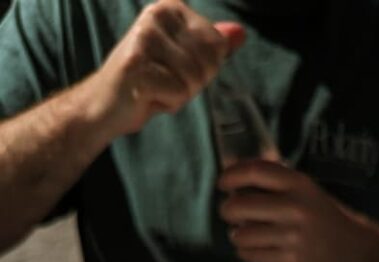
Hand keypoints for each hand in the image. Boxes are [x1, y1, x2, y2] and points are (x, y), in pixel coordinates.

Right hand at [93, 0, 244, 136]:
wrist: (106, 104)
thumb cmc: (150, 81)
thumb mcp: (186, 60)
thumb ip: (213, 46)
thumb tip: (241, 33)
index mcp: (170, 7)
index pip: (217, 45)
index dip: (204, 68)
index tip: (175, 69)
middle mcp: (156, 15)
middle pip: (208, 61)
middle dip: (193, 83)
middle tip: (165, 81)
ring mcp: (145, 38)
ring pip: (194, 78)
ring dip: (179, 94)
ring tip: (156, 88)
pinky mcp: (138, 65)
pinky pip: (179, 93)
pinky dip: (168, 104)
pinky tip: (148, 97)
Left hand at [217, 160, 361, 261]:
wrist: (351, 246)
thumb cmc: (321, 213)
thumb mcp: (304, 188)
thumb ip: (275, 179)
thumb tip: (234, 168)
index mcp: (297, 183)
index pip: (255, 171)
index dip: (231, 176)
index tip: (222, 184)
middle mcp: (295, 207)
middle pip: (241, 205)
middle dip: (227, 210)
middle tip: (229, 213)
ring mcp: (293, 235)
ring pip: (243, 235)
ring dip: (235, 235)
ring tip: (240, 234)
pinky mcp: (292, 259)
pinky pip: (254, 255)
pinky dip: (244, 253)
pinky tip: (249, 249)